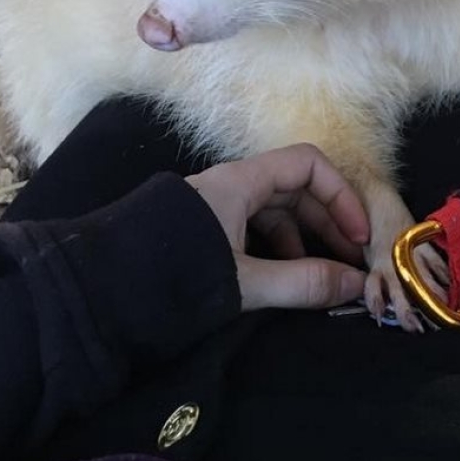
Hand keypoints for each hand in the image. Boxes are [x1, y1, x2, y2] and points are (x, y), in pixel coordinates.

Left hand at [185, 144, 369, 311]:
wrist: (102, 295)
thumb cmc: (175, 276)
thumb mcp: (245, 282)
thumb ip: (303, 283)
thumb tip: (356, 286)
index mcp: (240, 182)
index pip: (307, 164)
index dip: (340, 194)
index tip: (358, 234)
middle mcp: (232, 186)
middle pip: (296, 188)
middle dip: (329, 221)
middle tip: (353, 261)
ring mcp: (218, 207)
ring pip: (277, 210)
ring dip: (308, 237)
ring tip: (327, 273)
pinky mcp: (207, 230)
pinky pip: (257, 227)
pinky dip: (282, 247)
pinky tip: (291, 276)